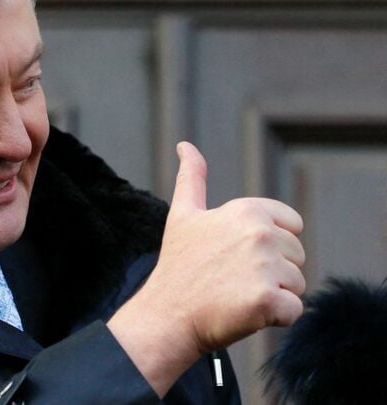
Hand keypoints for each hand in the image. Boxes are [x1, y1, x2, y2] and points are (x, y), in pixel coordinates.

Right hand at [108, 142, 305, 395]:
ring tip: (236, 295)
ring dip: (273, 295)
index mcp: (247, 210)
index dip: (269, 245)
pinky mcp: (267, 301)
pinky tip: (245, 313)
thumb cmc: (178, 266)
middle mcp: (259, 234)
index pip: (291, 226)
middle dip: (273, 271)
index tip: (237, 255)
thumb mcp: (182, 214)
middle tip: (233, 279)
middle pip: (296, 256)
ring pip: (297, 284)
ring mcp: (264, 268)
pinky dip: (275, 317)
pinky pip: (294, 311)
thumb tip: (185, 145)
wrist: (166, 314)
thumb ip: (192, 177)